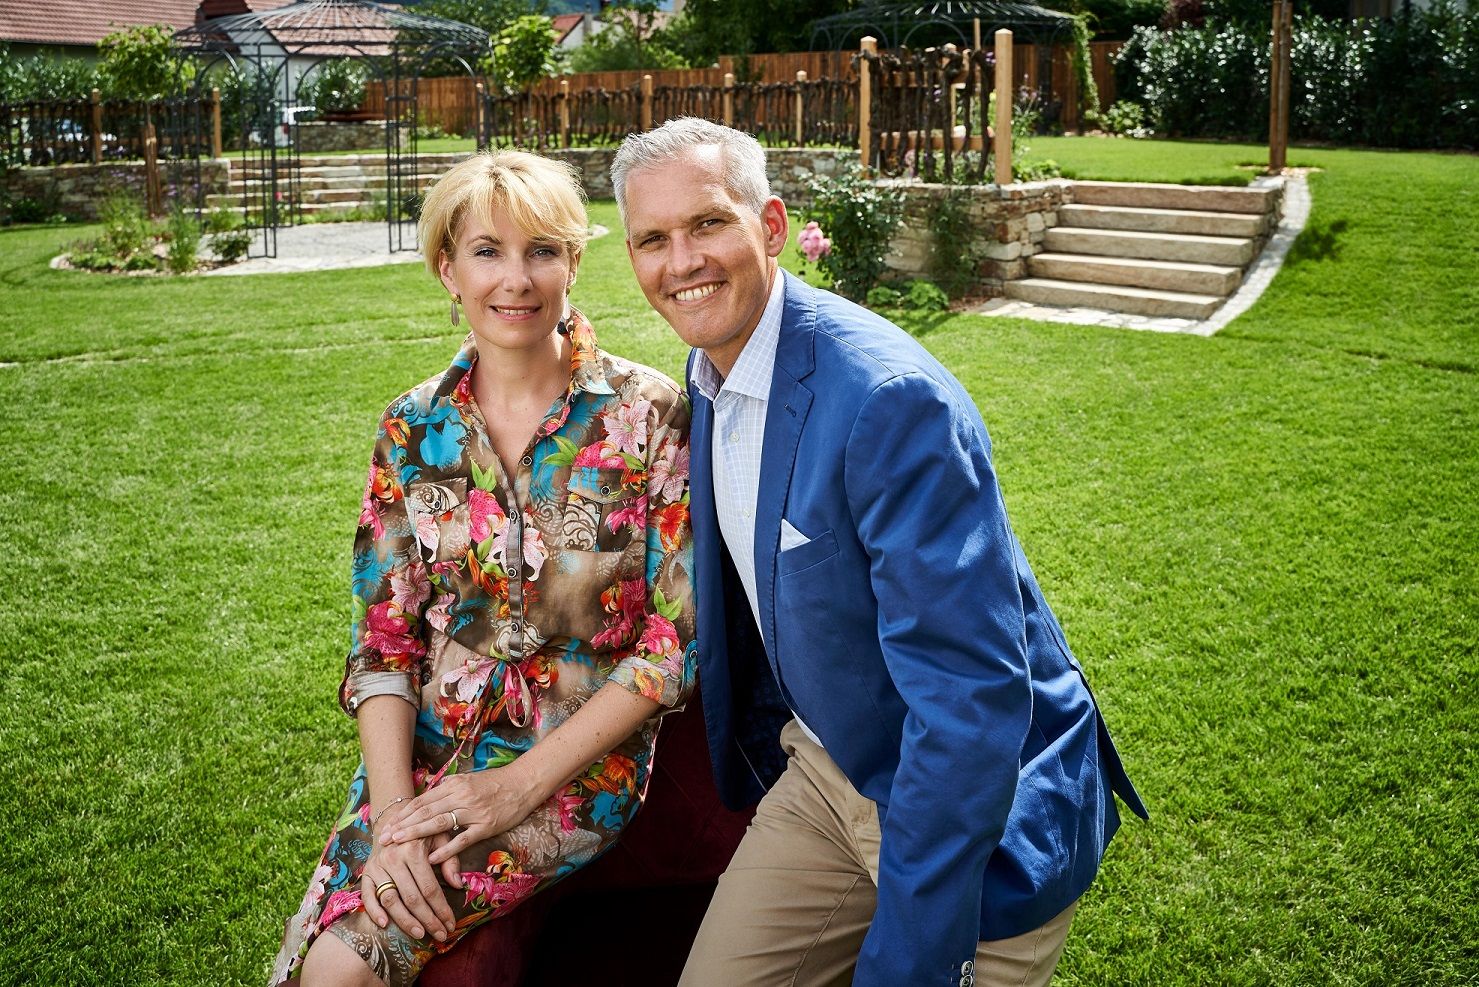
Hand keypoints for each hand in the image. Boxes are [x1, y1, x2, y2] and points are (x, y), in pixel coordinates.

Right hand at [359, 805, 457, 942]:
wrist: (393, 822)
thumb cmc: (423, 833)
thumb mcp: (441, 838)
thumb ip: (450, 860)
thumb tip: (457, 885)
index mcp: (413, 850)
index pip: (429, 888)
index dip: (441, 909)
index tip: (451, 925)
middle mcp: (393, 859)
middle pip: (412, 897)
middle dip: (428, 920)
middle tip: (440, 935)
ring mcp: (377, 867)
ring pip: (390, 899)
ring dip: (405, 921)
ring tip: (420, 934)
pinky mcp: (366, 873)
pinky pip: (367, 895)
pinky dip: (374, 911)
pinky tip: (385, 924)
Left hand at [386, 764, 542, 866]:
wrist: (523, 783)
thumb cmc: (496, 783)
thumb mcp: (468, 780)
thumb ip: (449, 789)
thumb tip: (430, 796)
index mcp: (454, 785)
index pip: (422, 801)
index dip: (403, 814)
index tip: (387, 825)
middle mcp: (460, 796)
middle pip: (425, 812)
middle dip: (402, 825)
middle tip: (384, 838)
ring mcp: (473, 811)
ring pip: (439, 823)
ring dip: (416, 834)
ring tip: (399, 844)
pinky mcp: (486, 825)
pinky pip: (462, 839)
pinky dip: (446, 848)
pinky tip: (431, 857)